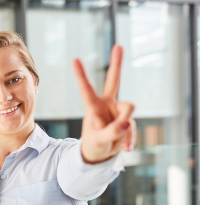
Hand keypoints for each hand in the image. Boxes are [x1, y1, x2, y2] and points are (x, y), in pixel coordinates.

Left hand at [73, 45, 136, 163]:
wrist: (101, 155)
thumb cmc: (94, 146)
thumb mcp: (99, 141)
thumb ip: (112, 132)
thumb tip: (127, 122)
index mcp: (93, 107)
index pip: (86, 89)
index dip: (81, 75)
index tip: (75, 59)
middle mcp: (106, 104)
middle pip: (113, 81)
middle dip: (117, 64)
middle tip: (118, 46)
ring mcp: (118, 110)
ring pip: (129, 111)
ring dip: (125, 128)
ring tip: (117, 142)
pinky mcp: (128, 118)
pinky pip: (133, 125)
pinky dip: (130, 137)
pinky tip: (126, 148)